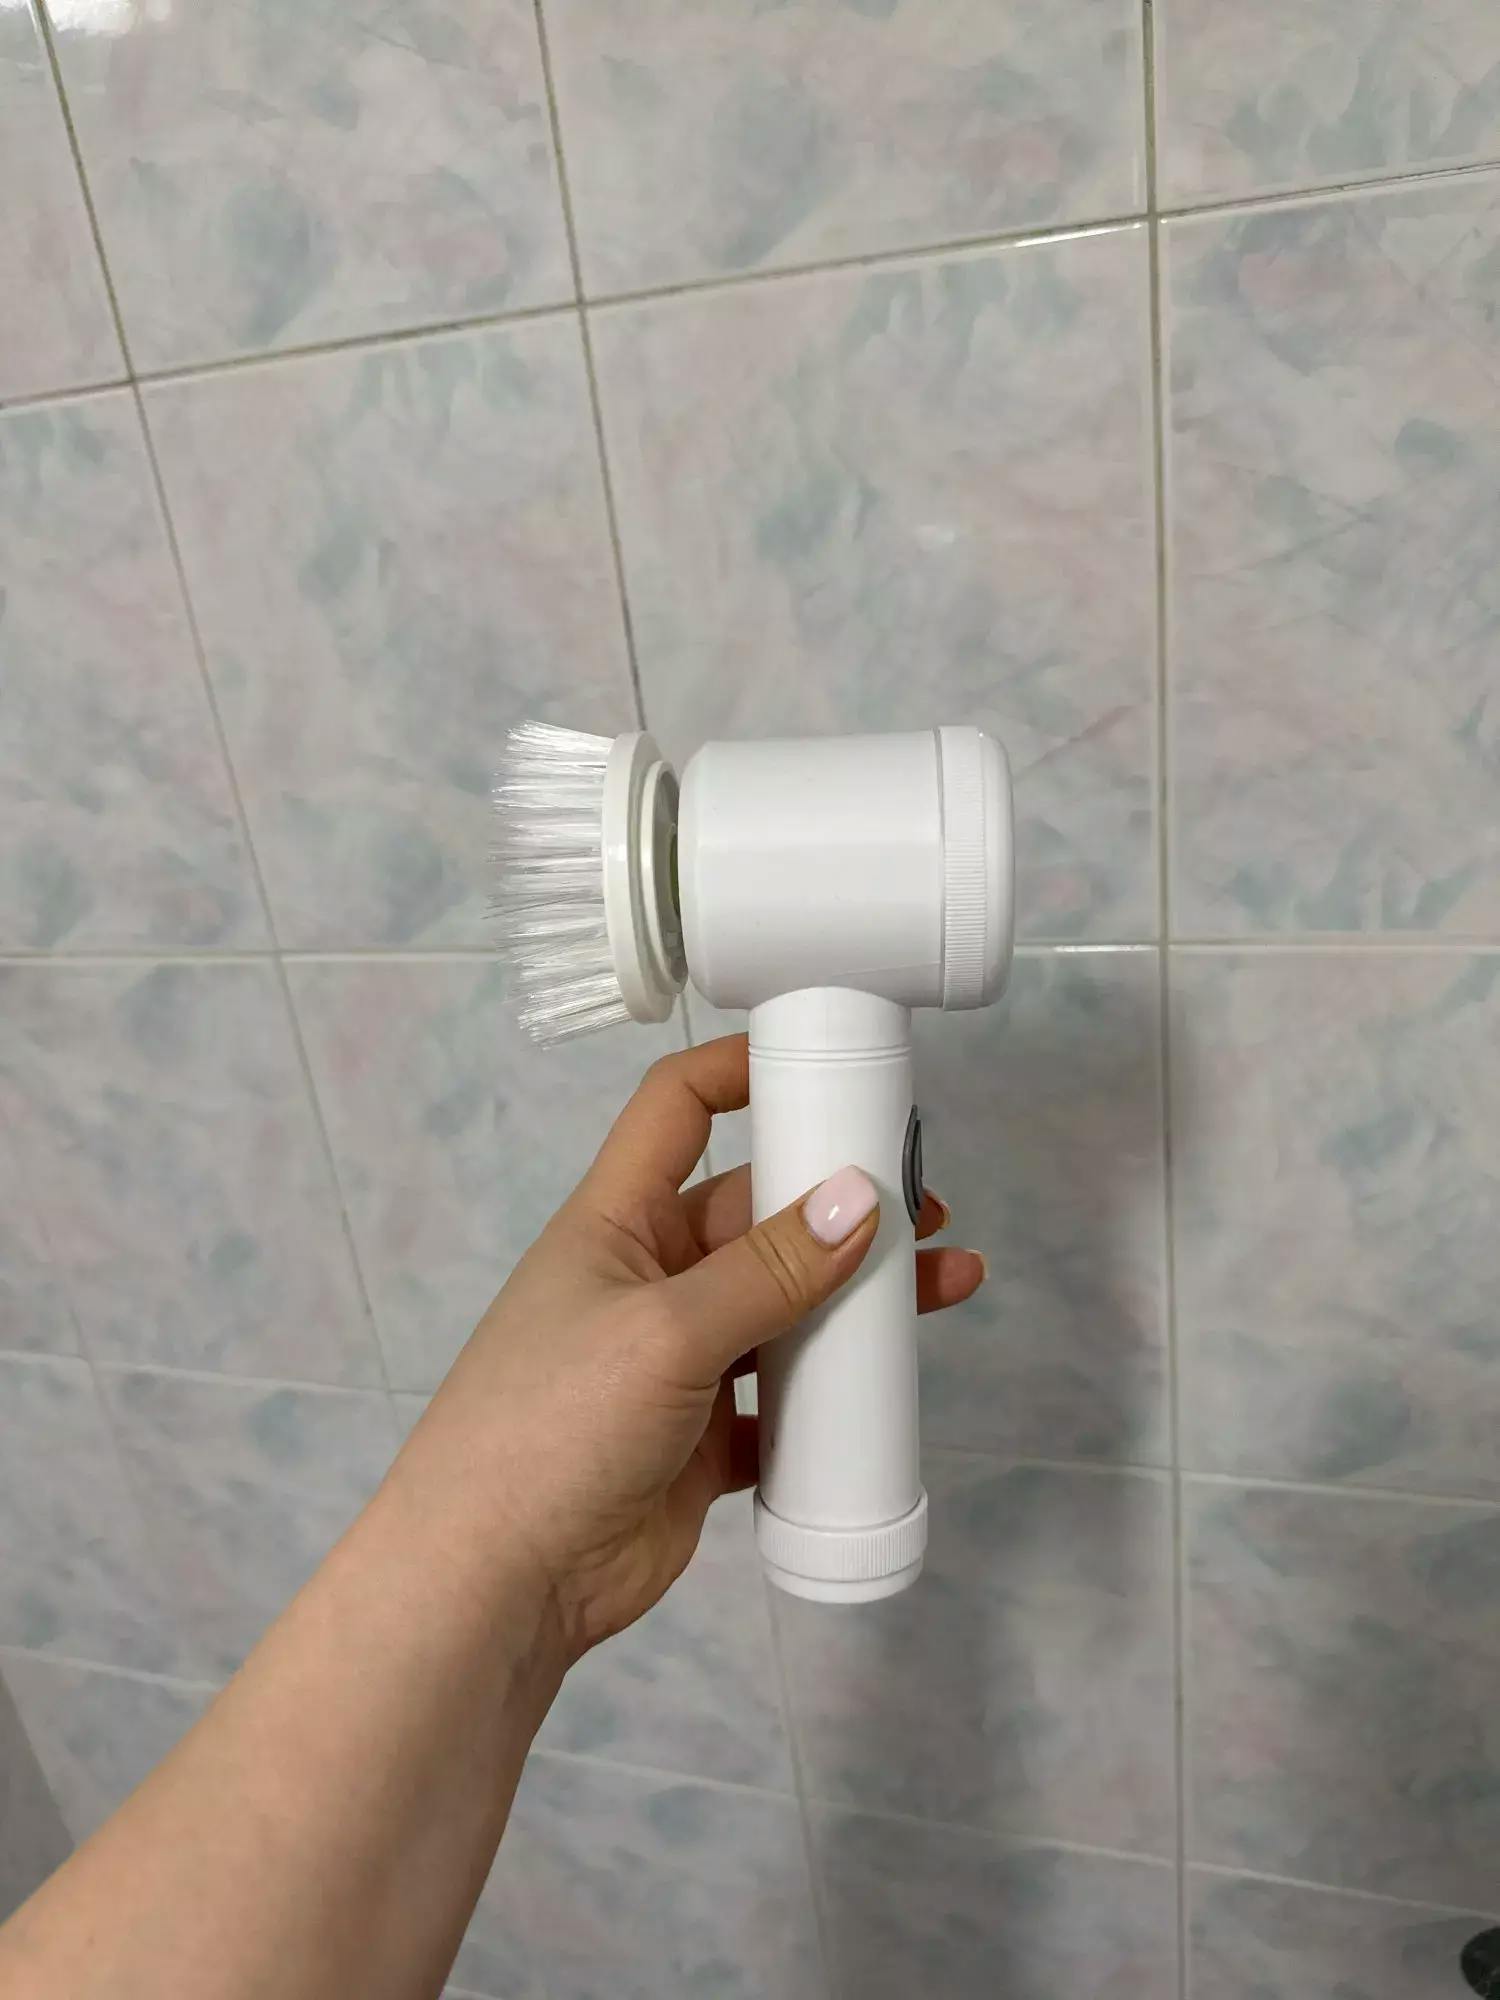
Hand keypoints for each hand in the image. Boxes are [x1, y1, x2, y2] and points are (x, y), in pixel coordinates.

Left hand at [395, 1034, 985, 1661]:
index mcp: (616, 1223)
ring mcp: (677, 1363)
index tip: (823, 1058)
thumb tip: (860, 1199)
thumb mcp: (664, 1331)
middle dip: (837, 1205)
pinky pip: (782, 1400)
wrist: (496, 1585)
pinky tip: (889, 1389)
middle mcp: (648, 1280)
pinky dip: (833, 1394)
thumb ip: (766, 1271)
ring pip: (782, 1308)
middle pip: (754, 1216)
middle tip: (928, 1207)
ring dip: (856, 1297)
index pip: (676, 1112)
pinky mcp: (703, 1441)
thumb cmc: (554, 1425)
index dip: (739, 1070)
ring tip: (946, 1284)